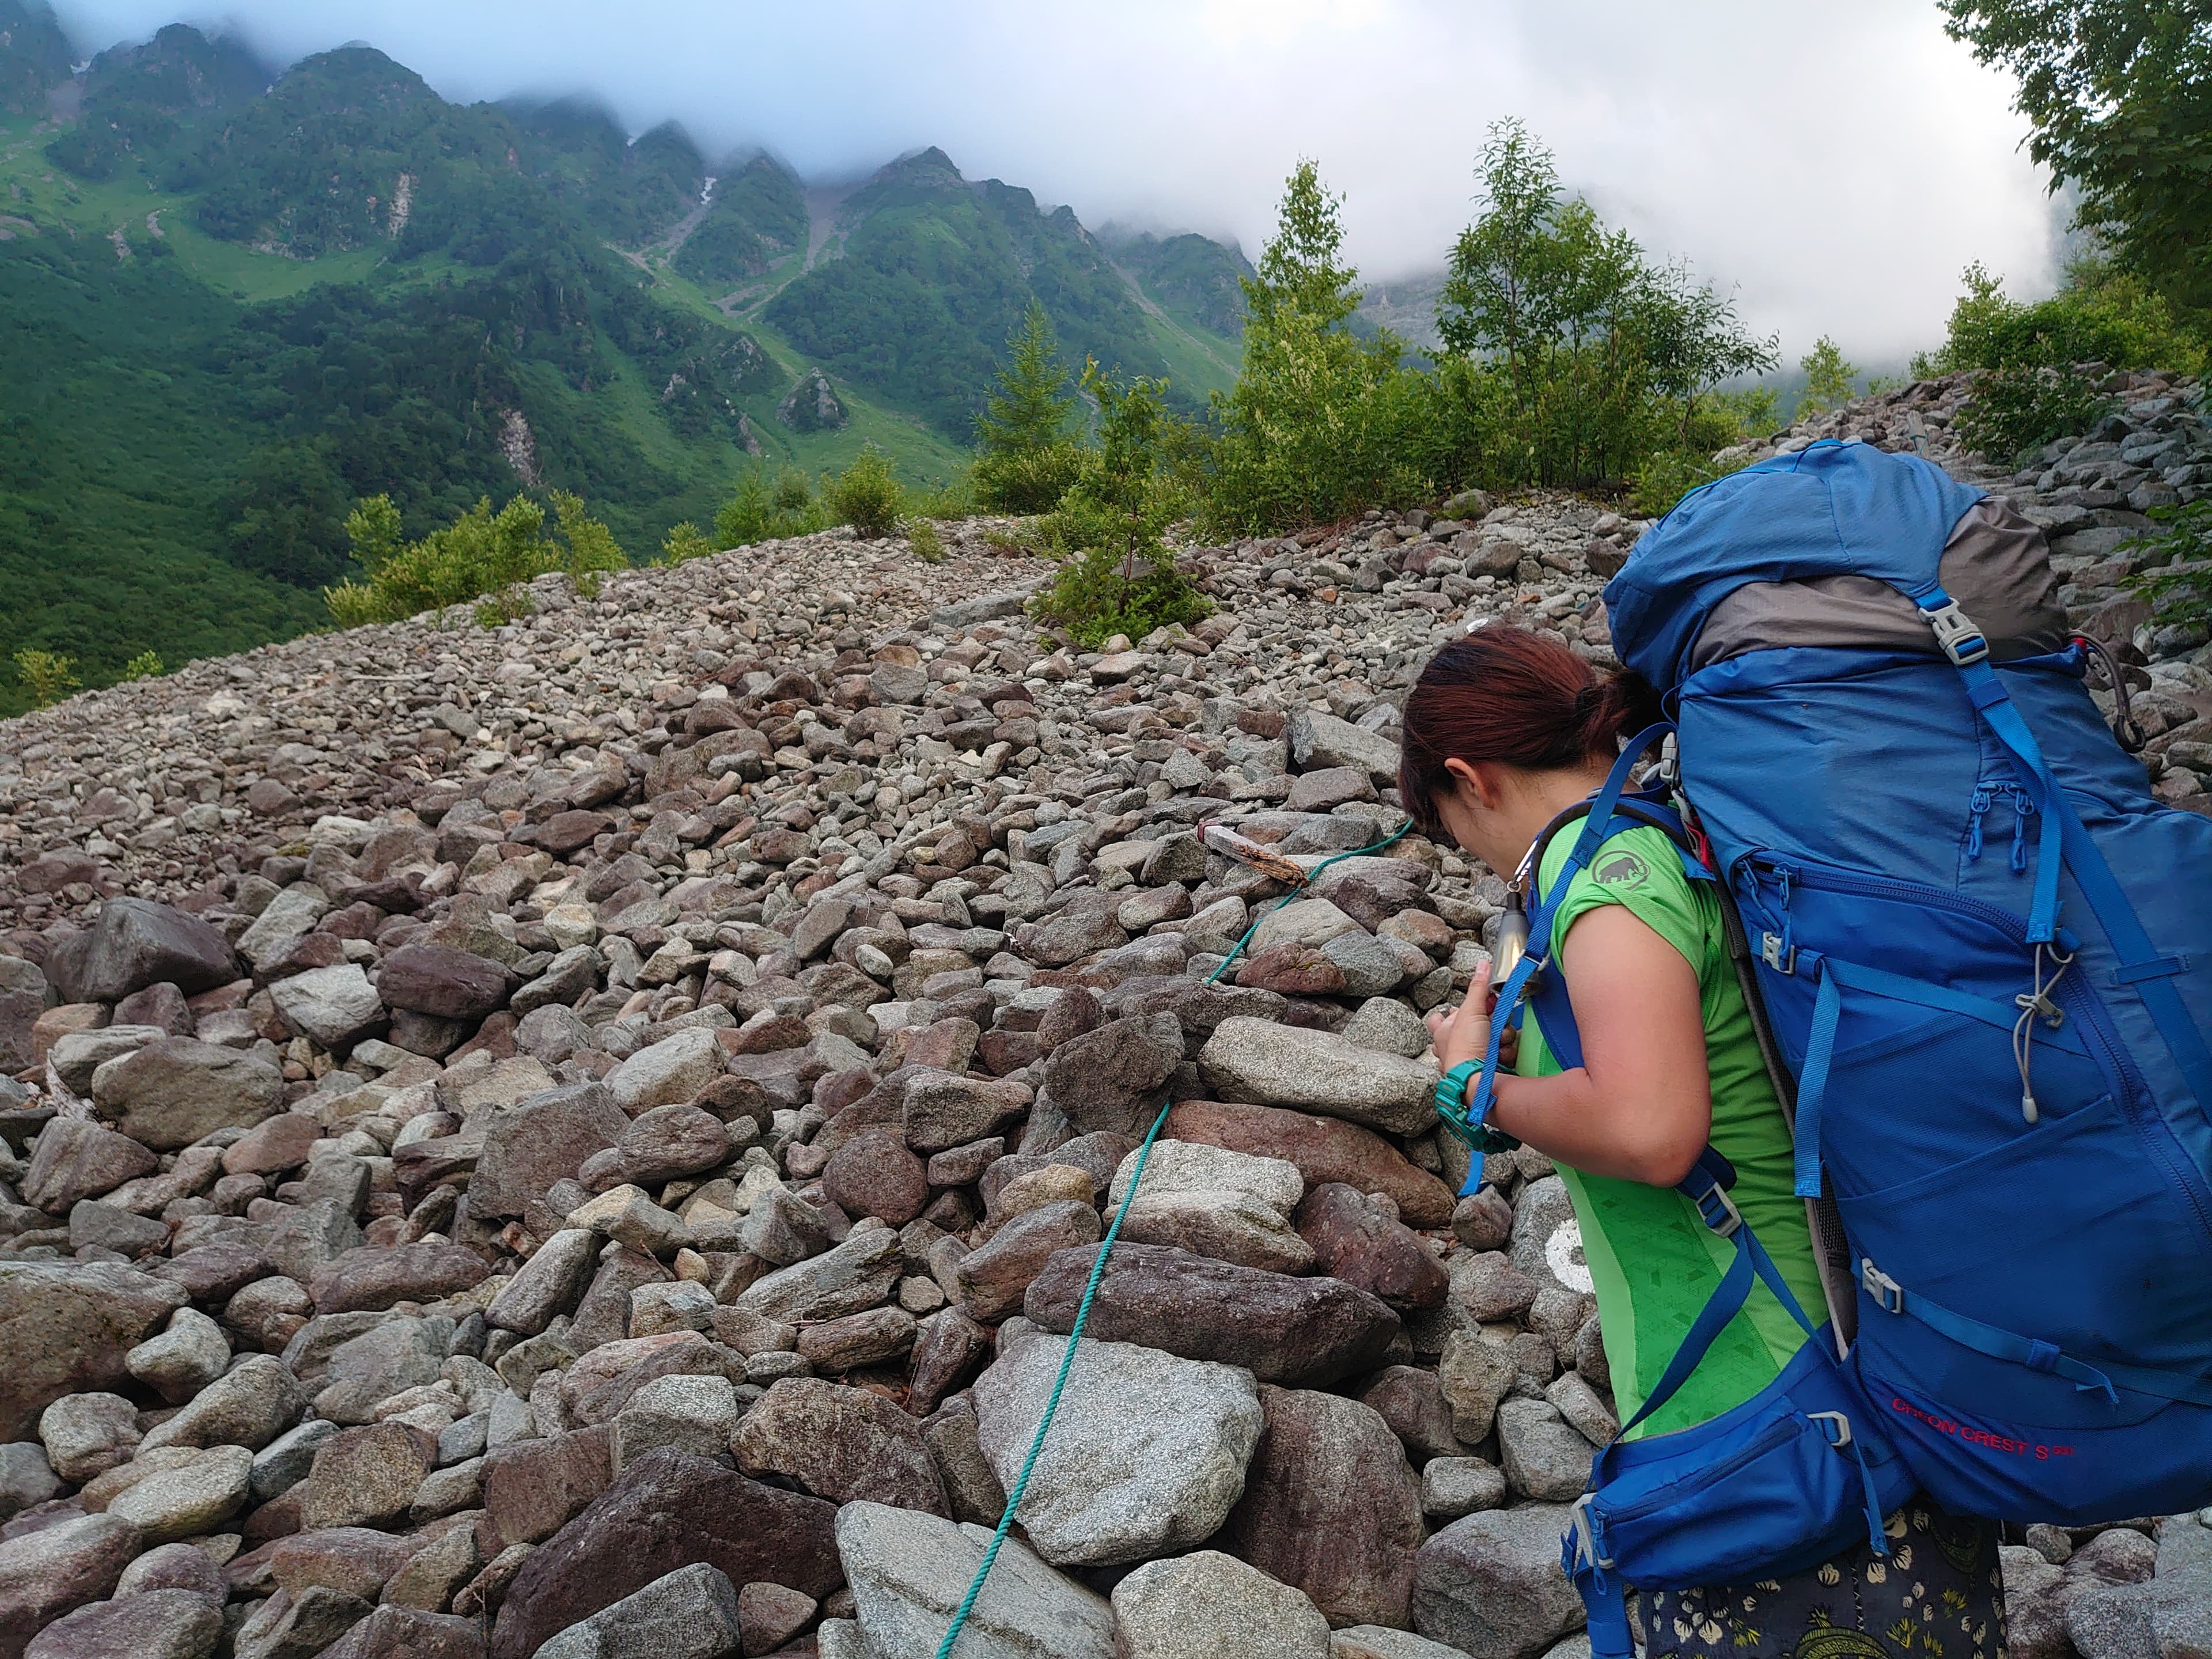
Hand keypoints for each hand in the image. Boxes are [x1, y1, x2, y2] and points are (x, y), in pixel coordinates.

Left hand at [1426, 959, 1493, 1073]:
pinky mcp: (1491, 1067)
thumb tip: (1484, 964)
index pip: (1443, 1016)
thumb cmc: (1465, 1048)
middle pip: (1481, 1023)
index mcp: (1443, 1031)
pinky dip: (1505, 1053)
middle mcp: (1456, 1045)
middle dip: (1492, 1023)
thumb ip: (1478, 987)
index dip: (1462, 1009)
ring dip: (1501, 1038)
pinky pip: (1504, 1051)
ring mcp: (1474, 1057)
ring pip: (1496, 1036)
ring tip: (1495, 1044)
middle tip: (1490, 1025)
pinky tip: (1500, 1056)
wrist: (1478, 1081)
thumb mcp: (1470, 1011)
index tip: (1478, 1007)